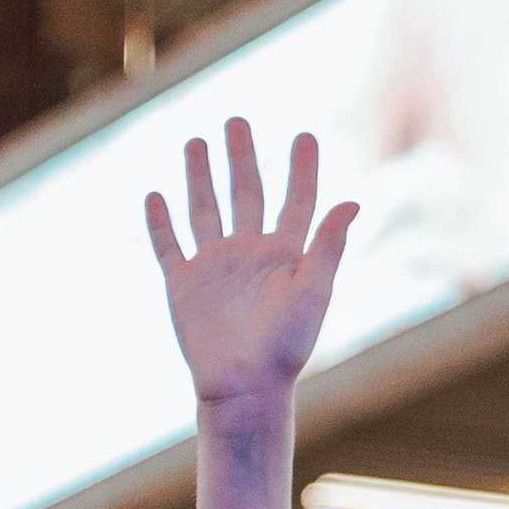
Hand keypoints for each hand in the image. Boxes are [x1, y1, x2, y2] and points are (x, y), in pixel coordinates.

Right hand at [146, 121, 356, 417]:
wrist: (244, 386)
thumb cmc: (286, 345)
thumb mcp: (314, 290)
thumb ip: (329, 244)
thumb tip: (353, 201)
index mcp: (285, 255)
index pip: (295, 200)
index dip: (301, 169)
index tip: (304, 136)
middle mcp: (249, 255)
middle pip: (245, 193)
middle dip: (241, 157)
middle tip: (237, 121)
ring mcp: (215, 268)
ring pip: (205, 210)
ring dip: (200, 176)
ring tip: (196, 141)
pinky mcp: (184, 286)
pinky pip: (170, 246)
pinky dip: (161, 222)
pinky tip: (155, 196)